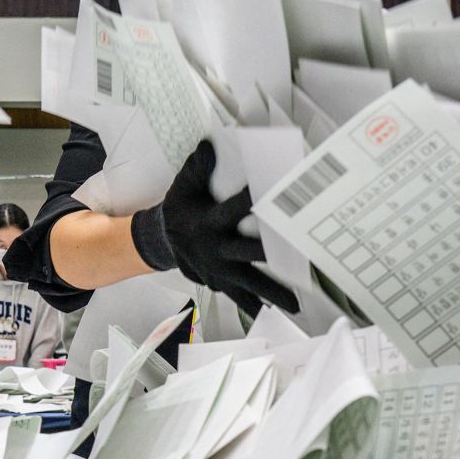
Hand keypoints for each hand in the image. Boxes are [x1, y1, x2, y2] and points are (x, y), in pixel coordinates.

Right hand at [131, 139, 298, 314]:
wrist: (162, 241)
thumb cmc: (180, 210)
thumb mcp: (183, 185)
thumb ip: (197, 166)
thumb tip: (210, 146)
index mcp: (207, 223)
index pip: (232, 211)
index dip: (249, 202)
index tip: (270, 196)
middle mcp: (215, 250)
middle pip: (247, 253)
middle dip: (271, 255)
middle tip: (297, 256)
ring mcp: (218, 270)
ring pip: (249, 283)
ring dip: (273, 292)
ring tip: (296, 303)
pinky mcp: (220, 283)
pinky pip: (240, 298)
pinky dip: (257, 306)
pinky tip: (277, 312)